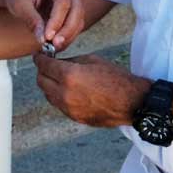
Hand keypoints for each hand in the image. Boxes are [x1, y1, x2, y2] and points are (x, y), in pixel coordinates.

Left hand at [3, 0, 84, 49]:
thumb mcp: (19, 3)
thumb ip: (31, 19)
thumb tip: (42, 39)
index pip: (63, 1)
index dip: (57, 20)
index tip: (48, 36)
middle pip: (76, 10)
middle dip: (67, 30)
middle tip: (55, 45)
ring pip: (78, 19)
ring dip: (69, 35)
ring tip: (54, 47)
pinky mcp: (70, 10)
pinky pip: (74, 25)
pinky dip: (67, 36)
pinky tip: (57, 45)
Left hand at [33, 52, 148, 127]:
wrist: (132, 103)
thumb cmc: (116, 78)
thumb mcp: (92, 60)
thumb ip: (70, 60)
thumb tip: (57, 62)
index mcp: (69, 76)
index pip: (43, 66)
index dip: (40, 58)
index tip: (40, 55)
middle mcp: (64, 94)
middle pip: (41, 81)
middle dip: (42, 71)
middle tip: (49, 65)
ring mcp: (68, 108)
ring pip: (48, 95)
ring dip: (49, 85)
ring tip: (60, 77)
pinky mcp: (74, 117)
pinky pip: (59, 105)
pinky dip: (59, 96)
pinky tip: (70, 90)